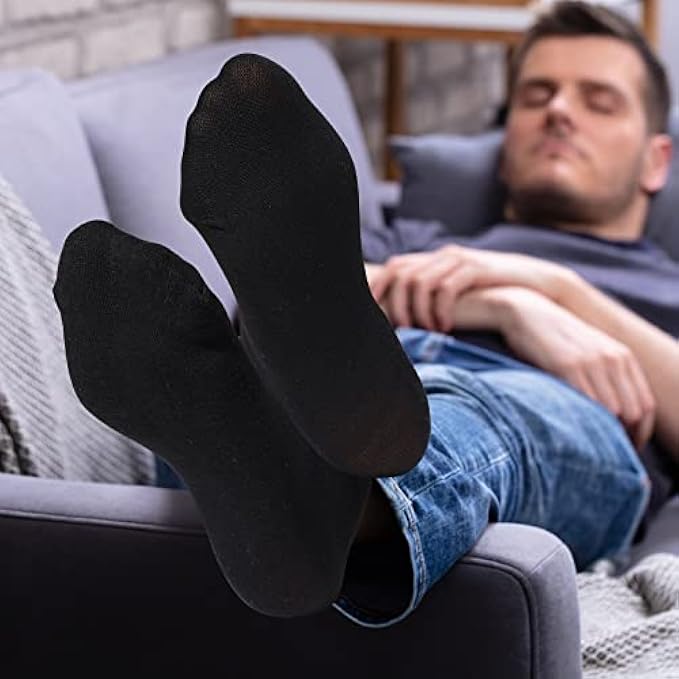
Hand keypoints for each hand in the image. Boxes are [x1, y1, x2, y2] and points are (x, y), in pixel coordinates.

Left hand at [368, 245, 570, 331]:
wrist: (537, 283)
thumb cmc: (494, 294)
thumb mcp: (460, 292)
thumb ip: (434, 297)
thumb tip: (405, 320)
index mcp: (435, 260)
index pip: (394, 266)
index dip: (378, 287)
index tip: (369, 312)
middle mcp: (443, 255)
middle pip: (402, 274)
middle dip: (395, 305)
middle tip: (401, 330)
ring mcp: (460, 260)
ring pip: (421, 283)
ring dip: (417, 311)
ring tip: (424, 332)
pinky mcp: (477, 269)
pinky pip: (447, 288)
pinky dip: (440, 310)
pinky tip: (444, 328)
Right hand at [499, 287, 655, 450]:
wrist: (525, 310)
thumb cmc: (551, 337)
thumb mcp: (587, 351)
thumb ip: (603, 375)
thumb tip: (609, 414)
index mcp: (622, 356)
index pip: (645, 405)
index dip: (639, 433)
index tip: (625, 448)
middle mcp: (613, 358)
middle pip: (633, 412)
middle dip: (622, 438)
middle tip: (605, 455)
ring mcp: (591, 361)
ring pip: (612, 411)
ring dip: (602, 433)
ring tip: (588, 446)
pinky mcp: (567, 365)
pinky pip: (585, 402)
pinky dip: (582, 421)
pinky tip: (573, 430)